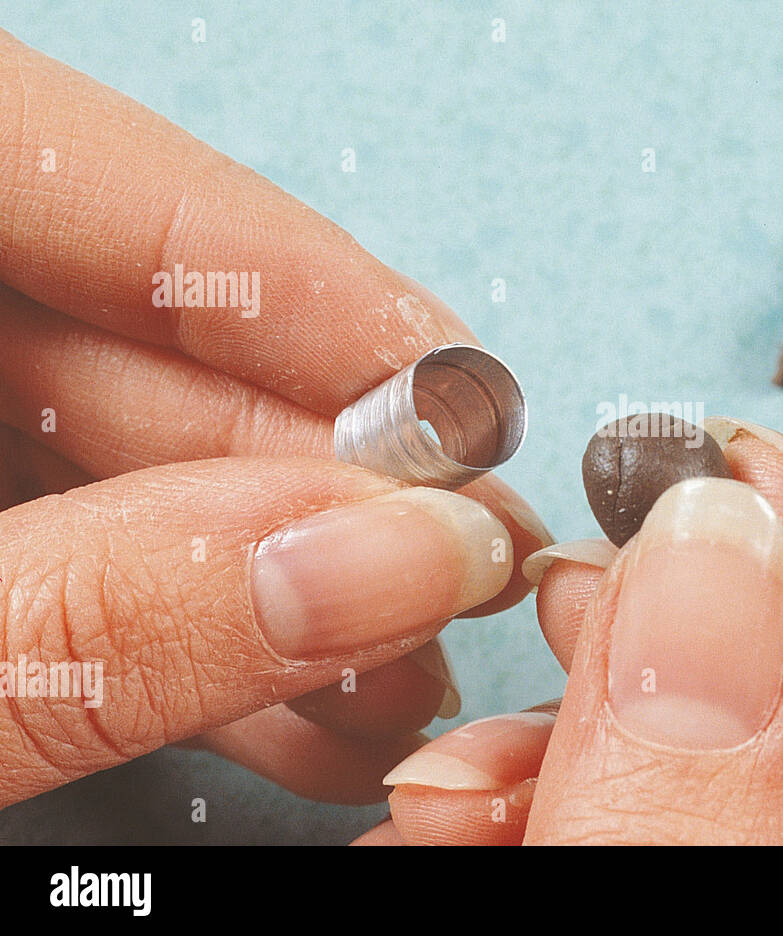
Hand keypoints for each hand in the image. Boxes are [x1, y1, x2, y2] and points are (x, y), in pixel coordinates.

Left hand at [0, 30, 549, 807]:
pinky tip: (296, 703)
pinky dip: (184, 633)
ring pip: (104, 454)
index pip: (45, 162)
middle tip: (453, 549)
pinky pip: (67, 548)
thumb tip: (373, 558)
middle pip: (104, 323)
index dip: (262, 261)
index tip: (435, 369)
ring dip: (273, 576)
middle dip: (306, 461)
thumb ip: (98, 619)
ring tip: (397, 666)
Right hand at [367, 417, 782, 843]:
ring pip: (750, 785)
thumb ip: (713, 809)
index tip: (740, 474)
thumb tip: (707, 567)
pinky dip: (576, 809)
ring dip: (595, 740)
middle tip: (589, 579)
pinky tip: (477, 806)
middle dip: (694, 647)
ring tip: (475, 748)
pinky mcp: (760, 905)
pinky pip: (689, 836)